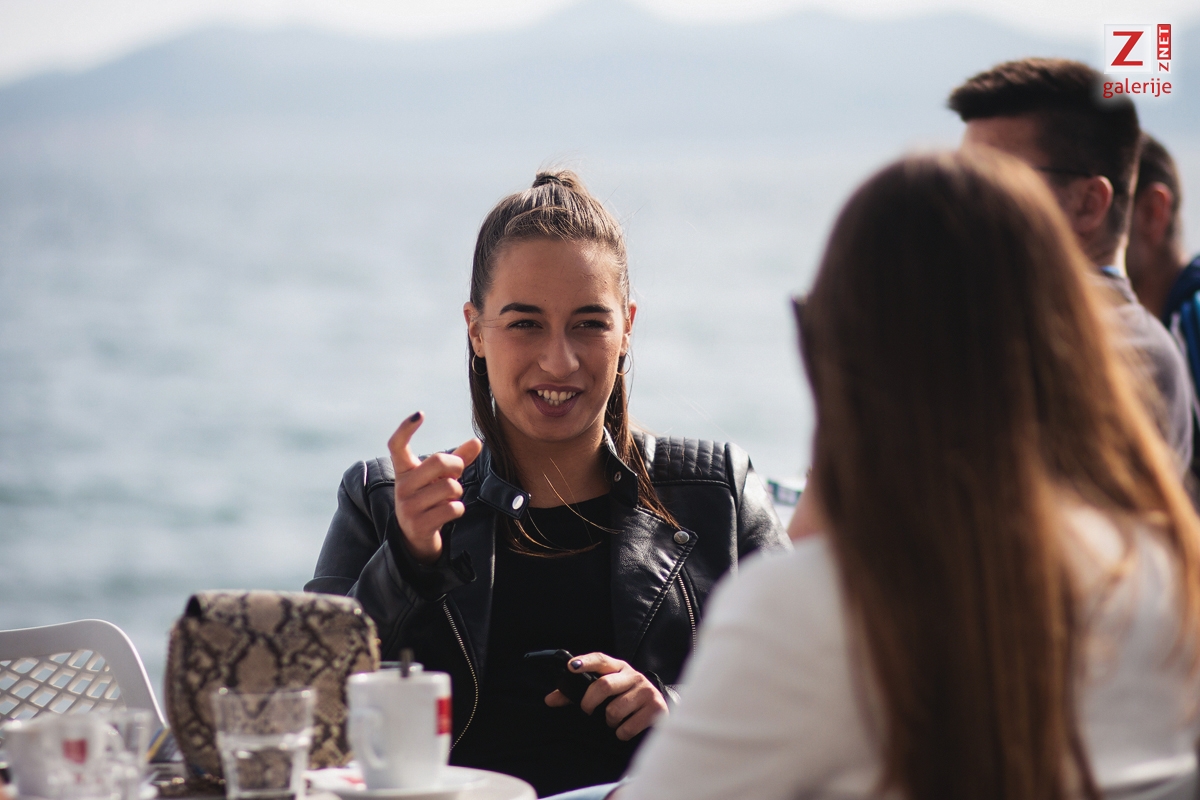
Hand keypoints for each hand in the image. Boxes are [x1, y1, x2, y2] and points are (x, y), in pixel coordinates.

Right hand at [388, 412, 482, 563]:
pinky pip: (452, 508)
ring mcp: (408, 506)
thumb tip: (477, 441)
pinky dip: (457, 509)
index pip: (397, 445)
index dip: (406, 428)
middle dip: (457, 466)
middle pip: (439, 461)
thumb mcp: (440, 478)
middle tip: (457, 473)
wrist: (416, 536)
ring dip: (457, 492)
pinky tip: (449, 513)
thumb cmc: (430, 499)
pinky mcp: (418, 524)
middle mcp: (402, 486)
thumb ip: (458, 459)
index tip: (420, 414)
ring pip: (450, 487)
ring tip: (449, 499)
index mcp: (404, 471)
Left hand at [544, 652, 668, 739]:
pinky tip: (626, 728)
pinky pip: (627, 727)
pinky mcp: (656, 708)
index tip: (571, 667)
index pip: (600, 659)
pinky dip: (621, 733)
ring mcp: (646, 691)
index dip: (585, 662)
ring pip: (614, 710)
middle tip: (586, 710)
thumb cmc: (624, 698)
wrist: (659, 709)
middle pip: (604, 685)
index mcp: (618, 668)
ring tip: (613, 720)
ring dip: (609, 721)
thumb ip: (576, 693)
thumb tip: (549, 700)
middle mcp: (634, 676)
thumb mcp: (605, 691)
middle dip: (589, 702)